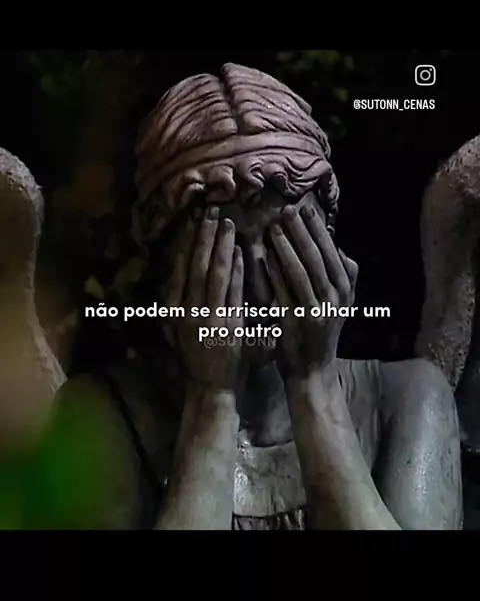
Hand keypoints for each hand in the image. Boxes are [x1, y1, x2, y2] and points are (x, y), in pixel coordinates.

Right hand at [168, 206, 243, 390]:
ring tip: (227, 224)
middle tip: (212, 212)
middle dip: (204, 237)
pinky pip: (232, 294)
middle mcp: (188, 312)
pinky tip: (240, 253)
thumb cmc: (198, 359)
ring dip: (221, 248)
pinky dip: (235, 272)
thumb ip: (180, 304)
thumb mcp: (180, 331)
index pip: (181, 270)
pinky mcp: (228, 327)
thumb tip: (180, 275)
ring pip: (213, 276)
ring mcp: (208, 319)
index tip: (194, 221)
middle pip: (196, 267)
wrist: (211, 388)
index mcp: (176, 311)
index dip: (188, 244)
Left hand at [267, 203, 357, 379]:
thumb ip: (345, 274)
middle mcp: (335, 299)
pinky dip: (275, 274)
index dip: (318, 229)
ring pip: (301, 273)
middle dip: (302, 232)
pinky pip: (284, 292)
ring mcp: (316, 312)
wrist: (313, 371)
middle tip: (287, 210)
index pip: (332, 251)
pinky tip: (264, 258)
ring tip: (274, 228)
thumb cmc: (323, 330)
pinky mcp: (296, 324)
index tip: (304, 207)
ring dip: (288, 248)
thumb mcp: (341, 303)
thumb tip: (337, 243)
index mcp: (345, 289)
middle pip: (317, 258)